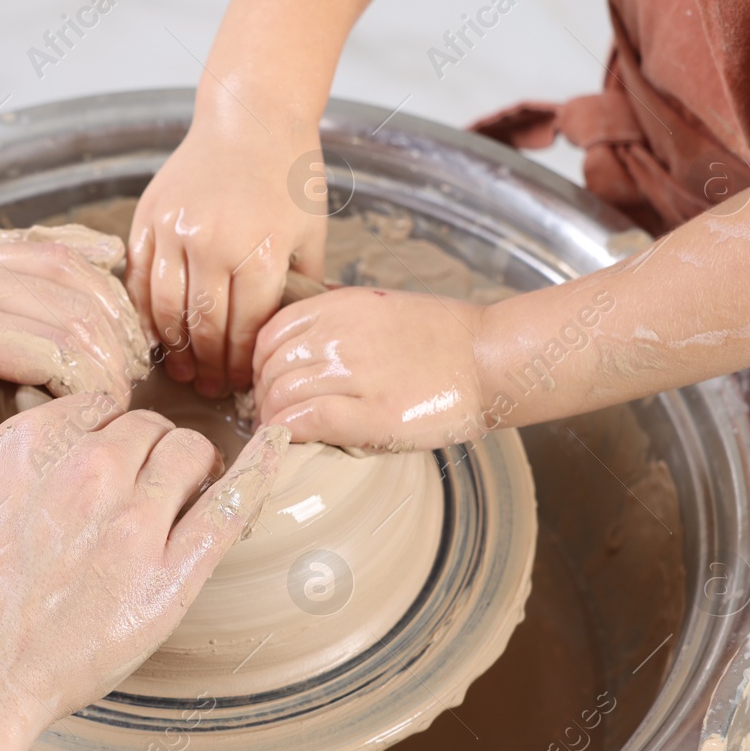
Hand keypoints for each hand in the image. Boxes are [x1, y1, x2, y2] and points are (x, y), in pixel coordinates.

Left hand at [0, 230, 149, 474]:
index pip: (51, 347)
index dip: (95, 387)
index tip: (109, 424)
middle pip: (73, 304)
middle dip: (116, 353)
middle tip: (131, 399)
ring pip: (64, 265)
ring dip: (109, 305)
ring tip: (135, 350)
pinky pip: (35, 241)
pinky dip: (81, 254)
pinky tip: (112, 270)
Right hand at [0, 370, 289, 741]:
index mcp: (31, 444)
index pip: (98, 401)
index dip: (98, 427)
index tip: (96, 452)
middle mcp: (88, 472)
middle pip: (146, 425)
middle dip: (142, 445)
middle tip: (131, 481)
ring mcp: (135, 527)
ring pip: (189, 454)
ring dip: (187, 463)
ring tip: (178, 488)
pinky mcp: (169, 581)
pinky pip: (231, 508)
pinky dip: (260, 470)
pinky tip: (279, 445)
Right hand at [126, 115, 326, 396]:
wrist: (251, 118)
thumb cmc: (289, 175)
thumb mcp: (311, 234)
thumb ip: (301, 288)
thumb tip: (290, 339)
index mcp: (260, 252)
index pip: (244, 329)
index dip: (240, 364)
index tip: (240, 382)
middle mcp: (213, 244)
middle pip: (203, 326)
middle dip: (207, 365)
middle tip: (209, 387)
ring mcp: (175, 230)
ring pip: (164, 309)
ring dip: (173, 347)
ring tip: (181, 369)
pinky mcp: (148, 218)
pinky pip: (138, 279)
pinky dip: (144, 312)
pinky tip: (156, 334)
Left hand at [253, 286, 487, 451]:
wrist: (490, 360)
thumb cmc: (443, 339)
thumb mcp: (380, 308)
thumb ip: (338, 318)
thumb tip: (300, 338)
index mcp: (340, 307)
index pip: (271, 334)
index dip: (260, 364)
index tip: (267, 383)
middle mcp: (340, 334)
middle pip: (271, 368)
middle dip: (262, 396)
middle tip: (270, 416)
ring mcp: (354, 373)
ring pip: (281, 395)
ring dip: (271, 420)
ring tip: (279, 434)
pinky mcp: (370, 413)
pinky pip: (303, 420)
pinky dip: (285, 434)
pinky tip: (286, 443)